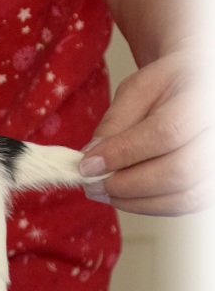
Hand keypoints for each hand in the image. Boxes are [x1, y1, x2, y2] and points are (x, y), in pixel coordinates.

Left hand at [79, 40, 214, 215]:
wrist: (206, 87)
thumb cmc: (173, 84)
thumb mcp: (140, 87)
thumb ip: (116, 121)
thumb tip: (91, 158)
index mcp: (209, 94)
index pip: (167, 132)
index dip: (123, 153)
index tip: (87, 164)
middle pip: (180, 170)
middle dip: (127, 184)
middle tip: (91, 183)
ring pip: (185, 196)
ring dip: (136, 201)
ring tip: (103, 191)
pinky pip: (187, 205)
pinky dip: (150, 206)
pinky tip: (125, 196)